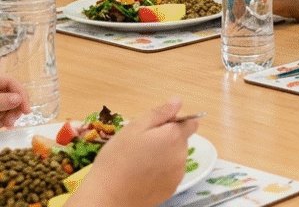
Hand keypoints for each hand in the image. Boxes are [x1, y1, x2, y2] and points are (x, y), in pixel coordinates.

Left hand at [0, 75, 28, 127]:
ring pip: (8, 104)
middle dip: (14, 109)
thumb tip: (19, 99)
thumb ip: (1, 100)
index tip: (27, 111)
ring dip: (9, 116)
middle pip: (11, 94)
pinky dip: (4, 118)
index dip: (21, 95)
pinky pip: (3, 111)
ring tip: (5, 125)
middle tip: (11, 122)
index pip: (12, 81)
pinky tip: (2, 124)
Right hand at [68, 98, 198, 206]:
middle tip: (142, 145)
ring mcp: (178, 174)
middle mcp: (182, 155)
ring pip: (176, 157)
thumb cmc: (117, 159)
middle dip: (167, 139)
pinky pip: (171, 173)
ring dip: (165, 155)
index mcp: (174, 137)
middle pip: (181, 140)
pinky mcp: (172, 188)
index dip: (174, 122)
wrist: (108, 196)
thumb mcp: (134, 128)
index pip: (190, 123)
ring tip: (140, 161)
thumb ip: (159, 113)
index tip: (156, 128)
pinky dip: (162, 171)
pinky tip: (143, 174)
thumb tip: (178, 101)